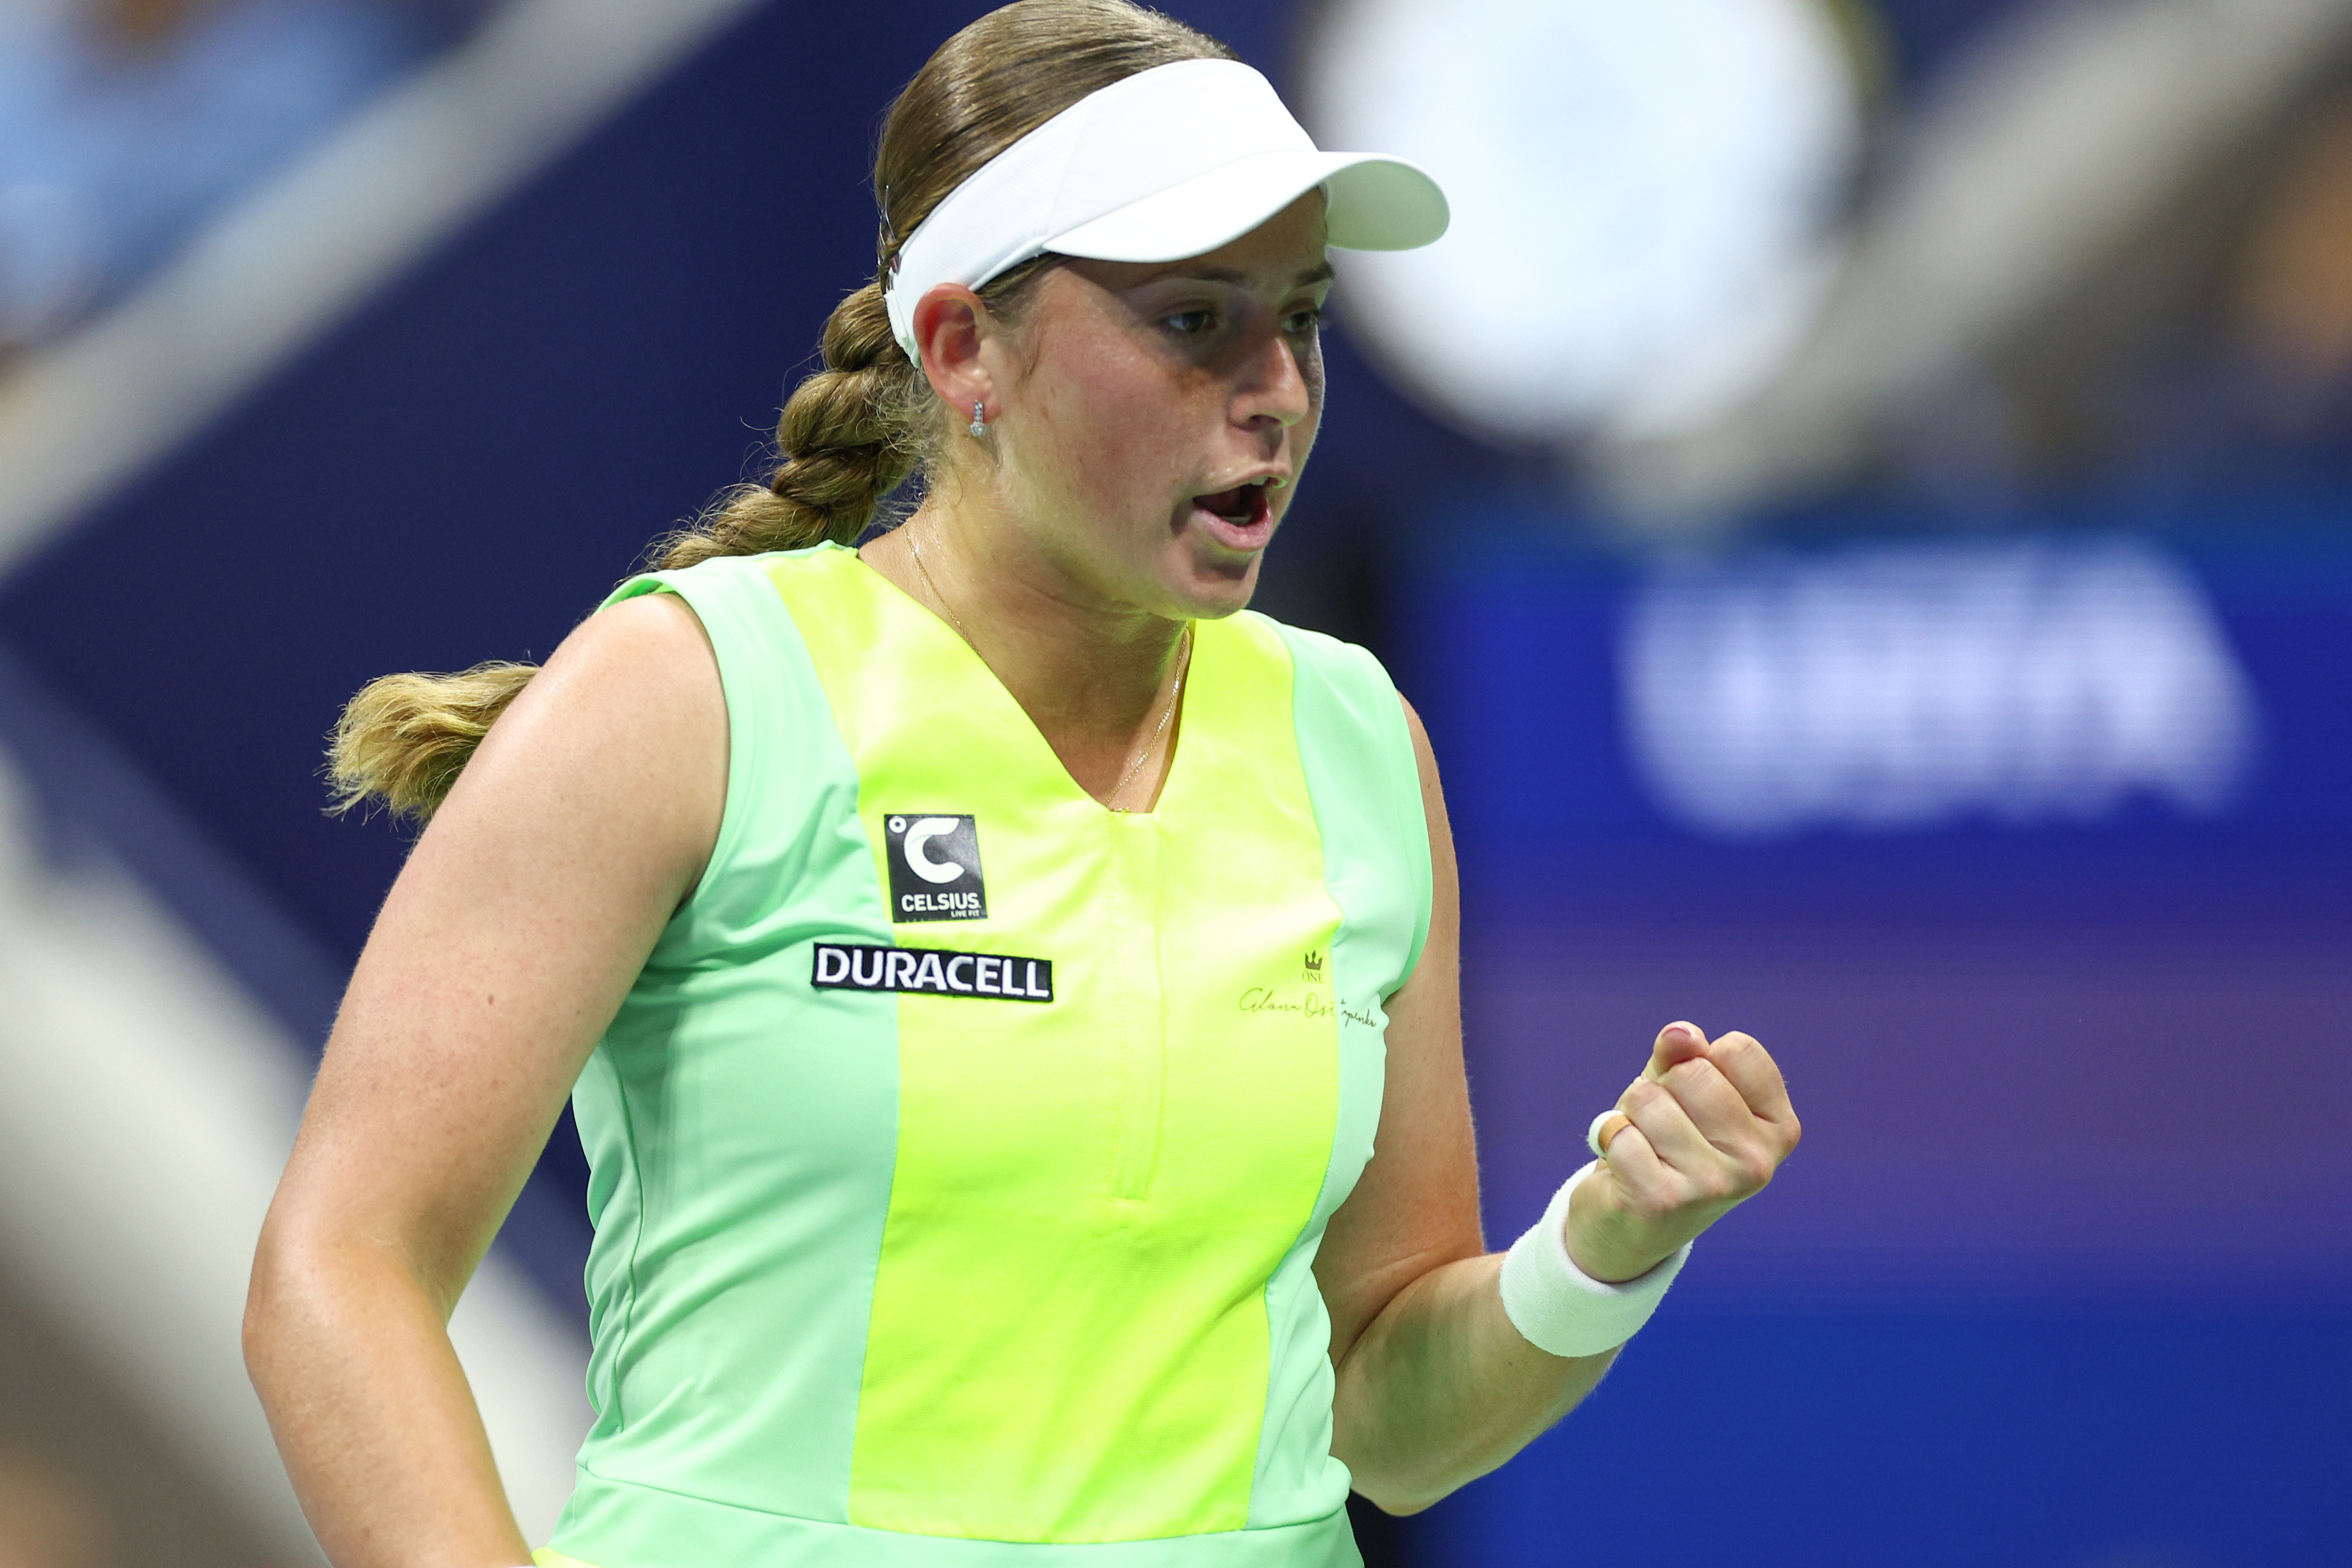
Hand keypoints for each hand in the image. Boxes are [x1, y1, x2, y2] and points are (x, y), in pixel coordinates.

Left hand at [1564, 1022, 1800, 1282]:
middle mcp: (1758, 1161)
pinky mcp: (1664, 1201)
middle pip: (1691, 1071)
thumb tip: (1681, 1034)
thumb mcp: (1677, 1091)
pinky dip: (1609, 1141)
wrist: (1628, 1225)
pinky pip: (1619, 1133)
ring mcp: (1714, 1185)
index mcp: (1777, 1128)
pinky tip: (1622, 1169)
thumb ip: (1682, 1055)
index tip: (1690, 1099)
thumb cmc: (1662, 1145)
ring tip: (1641, 1147)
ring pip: (1649, 1099)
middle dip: (1660, 1089)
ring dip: (1630, 1115)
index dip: (1696, 1061)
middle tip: (1659, 1128)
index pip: (1736, 1050)